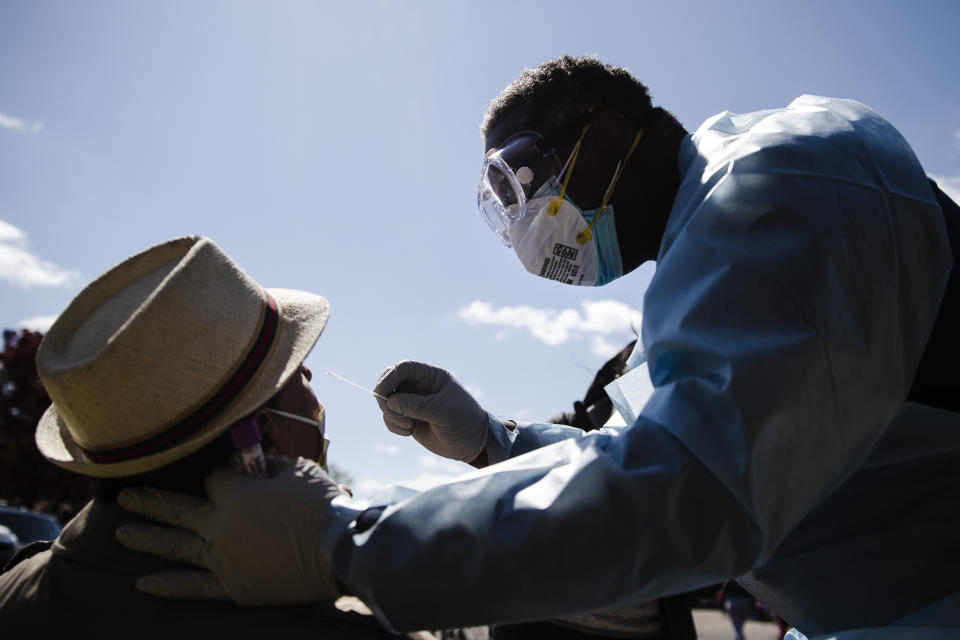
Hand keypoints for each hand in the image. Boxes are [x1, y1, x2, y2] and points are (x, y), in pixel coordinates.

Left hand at [115, 456, 353, 604]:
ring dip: (146, 538)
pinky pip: (194, 586)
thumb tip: (252, 461)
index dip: (222, 476)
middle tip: (124, 497)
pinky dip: (169, 585)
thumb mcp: (297, 471)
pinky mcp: (232, 585)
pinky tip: (143, 584)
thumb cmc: (320, 504)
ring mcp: (222, 558)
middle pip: (176, 509)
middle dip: (149, 500)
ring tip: (120, 533)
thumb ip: (268, 464)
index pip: (213, 480)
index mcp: (234, 494)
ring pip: (175, 546)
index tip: (233, 477)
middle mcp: (218, 525)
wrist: (338, 549)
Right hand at [374, 361, 487, 461]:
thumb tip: (390, 401)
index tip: (382, 393)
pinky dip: (393, 425)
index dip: (390, 377)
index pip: (404, 368)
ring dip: (391, 415)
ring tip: (409, 426)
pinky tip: (409, 432)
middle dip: (385, 396)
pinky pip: (390, 418)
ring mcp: (413, 403)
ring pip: (387, 402)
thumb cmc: (464, 422)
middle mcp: (420, 387)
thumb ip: (417, 406)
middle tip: (389, 410)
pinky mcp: (409, 419)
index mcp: (432, 377)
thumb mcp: (444, 412)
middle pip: (390, 382)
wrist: (473, 444)